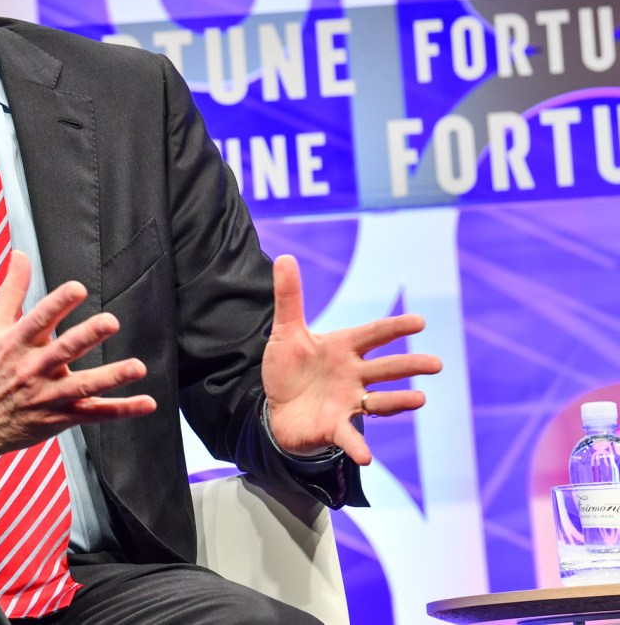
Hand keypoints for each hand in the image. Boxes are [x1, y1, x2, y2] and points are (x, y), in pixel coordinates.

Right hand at [0, 251, 155, 478]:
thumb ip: (12, 290)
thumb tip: (19, 256)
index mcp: (15, 344)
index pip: (38, 319)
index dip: (58, 303)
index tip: (76, 289)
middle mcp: (32, 370)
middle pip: (63, 351)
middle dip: (88, 336)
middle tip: (109, 322)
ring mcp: (46, 396)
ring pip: (83, 386)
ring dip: (112, 377)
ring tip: (136, 367)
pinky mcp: (58, 418)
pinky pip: (94, 415)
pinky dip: (121, 410)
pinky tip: (145, 402)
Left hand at [262, 254, 442, 464]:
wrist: (277, 408)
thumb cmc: (289, 368)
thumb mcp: (286, 331)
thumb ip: (289, 296)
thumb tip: (286, 256)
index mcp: (343, 348)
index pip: (373, 335)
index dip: (394, 328)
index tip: (419, 321)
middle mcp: (352, 375)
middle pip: (385, 368)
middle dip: (409, 366)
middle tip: (437, 364)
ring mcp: (348, 402)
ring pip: (380, 401)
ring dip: (400, 402)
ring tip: (421, 399)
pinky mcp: (335, 427)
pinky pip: (350, 437)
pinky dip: (358, 447)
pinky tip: (365, 457)